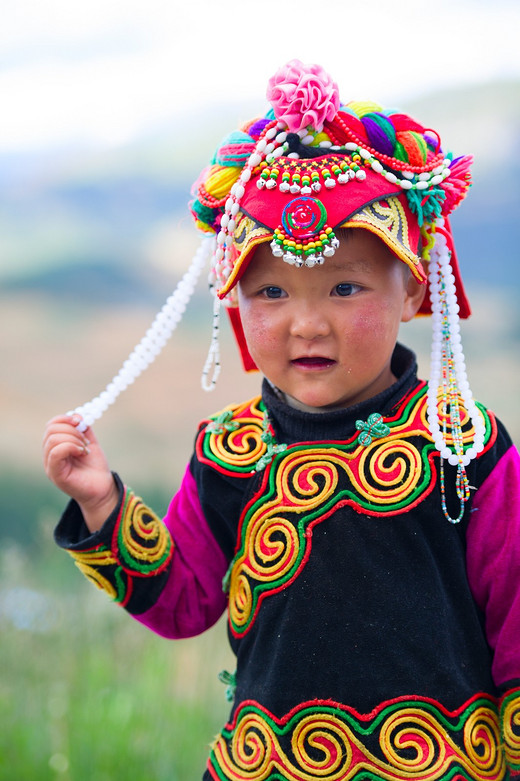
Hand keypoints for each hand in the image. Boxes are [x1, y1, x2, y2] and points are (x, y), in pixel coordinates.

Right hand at [42, 414, 118, 531]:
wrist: (102, 489)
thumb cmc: (95, 468)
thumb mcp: (90, 443)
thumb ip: (83, 429)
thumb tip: (77, 415)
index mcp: (55, 446)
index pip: (51, 425)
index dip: (65, 418)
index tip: (80, 420)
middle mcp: (49, 455)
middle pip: (51, 430)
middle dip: (72, 430)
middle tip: (85, 441)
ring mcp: (50, 465)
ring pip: (53, 439)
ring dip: (74, 439)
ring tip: (85, 449)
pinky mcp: (55, 474)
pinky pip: (55, 452)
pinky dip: (71, 446)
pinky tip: (82, 452)